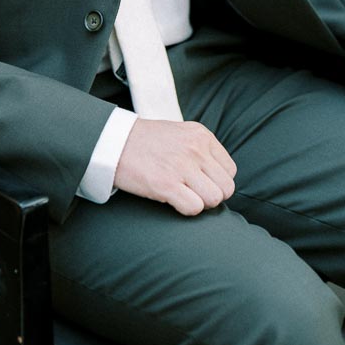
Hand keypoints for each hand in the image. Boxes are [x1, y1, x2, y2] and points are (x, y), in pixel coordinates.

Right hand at [113, 119, 236, 215]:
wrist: (114, 141)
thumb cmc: (147, 142)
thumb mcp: (181, 134)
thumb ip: (202, 150)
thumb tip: (219, 177)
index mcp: (201, 136)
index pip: (230, 171)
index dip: (217, 182)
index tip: (200, 182)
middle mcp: (195, 149)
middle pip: (226, 188)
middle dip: (211, 196)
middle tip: (192, 192)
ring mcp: (182, 166)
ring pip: (214, 199)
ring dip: (199, 203)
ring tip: (182, 195)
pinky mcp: (166, 184)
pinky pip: (194, 208)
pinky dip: (186, 209)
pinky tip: (172, 200)